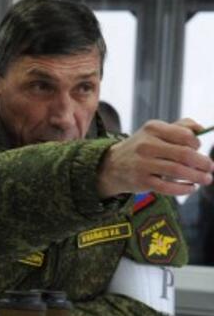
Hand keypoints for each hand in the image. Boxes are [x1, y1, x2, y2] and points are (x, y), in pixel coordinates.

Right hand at [97, 119, 213, 197]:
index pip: (185, 135)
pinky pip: (167, 187)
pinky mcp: (141, 181)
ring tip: (206, 179)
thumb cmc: (141, 147)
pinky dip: (183, 189)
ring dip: (197, 177)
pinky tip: (191, 188)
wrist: (112, 165)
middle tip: (210, 168)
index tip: (199, 150)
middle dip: (203, 163)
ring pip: (177, 171)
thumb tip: (202, 129)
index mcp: (152, 129)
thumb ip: (180, 126)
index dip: (197, 144)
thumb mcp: (155, 131)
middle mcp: (146, 145)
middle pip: (184, 154)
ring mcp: (142, 163)